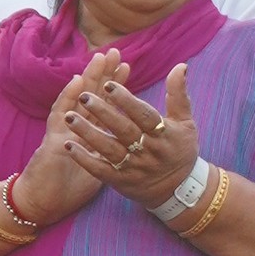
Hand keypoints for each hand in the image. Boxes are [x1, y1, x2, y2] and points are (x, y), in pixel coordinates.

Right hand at [10, 55, 119, 227]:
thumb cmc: (70, 188)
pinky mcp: (52, 140)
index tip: (128, 66)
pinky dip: (68, 98)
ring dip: (88, 78)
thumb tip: (132, 144)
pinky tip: (77, 83)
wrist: (44, 205)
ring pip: (77, 100)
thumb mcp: (100, 167)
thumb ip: (112, 151)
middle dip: (104, 74)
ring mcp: (63, 131)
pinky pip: (60, 116)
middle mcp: (76, 127)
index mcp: (89, 132)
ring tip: (100, 59)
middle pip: (92, 96)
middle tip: (116, 52)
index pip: (104, 104)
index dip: (115, 86)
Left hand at [66, 60, 205, 210]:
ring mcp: (133, 167)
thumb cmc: (180, 149)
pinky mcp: (121, 182)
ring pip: (109, 149)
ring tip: (70, 117)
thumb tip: (180, 66)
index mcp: (163, 134)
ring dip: (88, 133)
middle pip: (123, 130)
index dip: (127, 100)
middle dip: (103, 113)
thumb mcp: (185, 122)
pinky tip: (69, 146)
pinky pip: (100, 170)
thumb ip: (178, 94)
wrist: (178, 190)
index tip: (109, 84)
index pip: (143, 114)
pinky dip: (85, 159)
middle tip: (84, 96)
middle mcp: (148, 151)